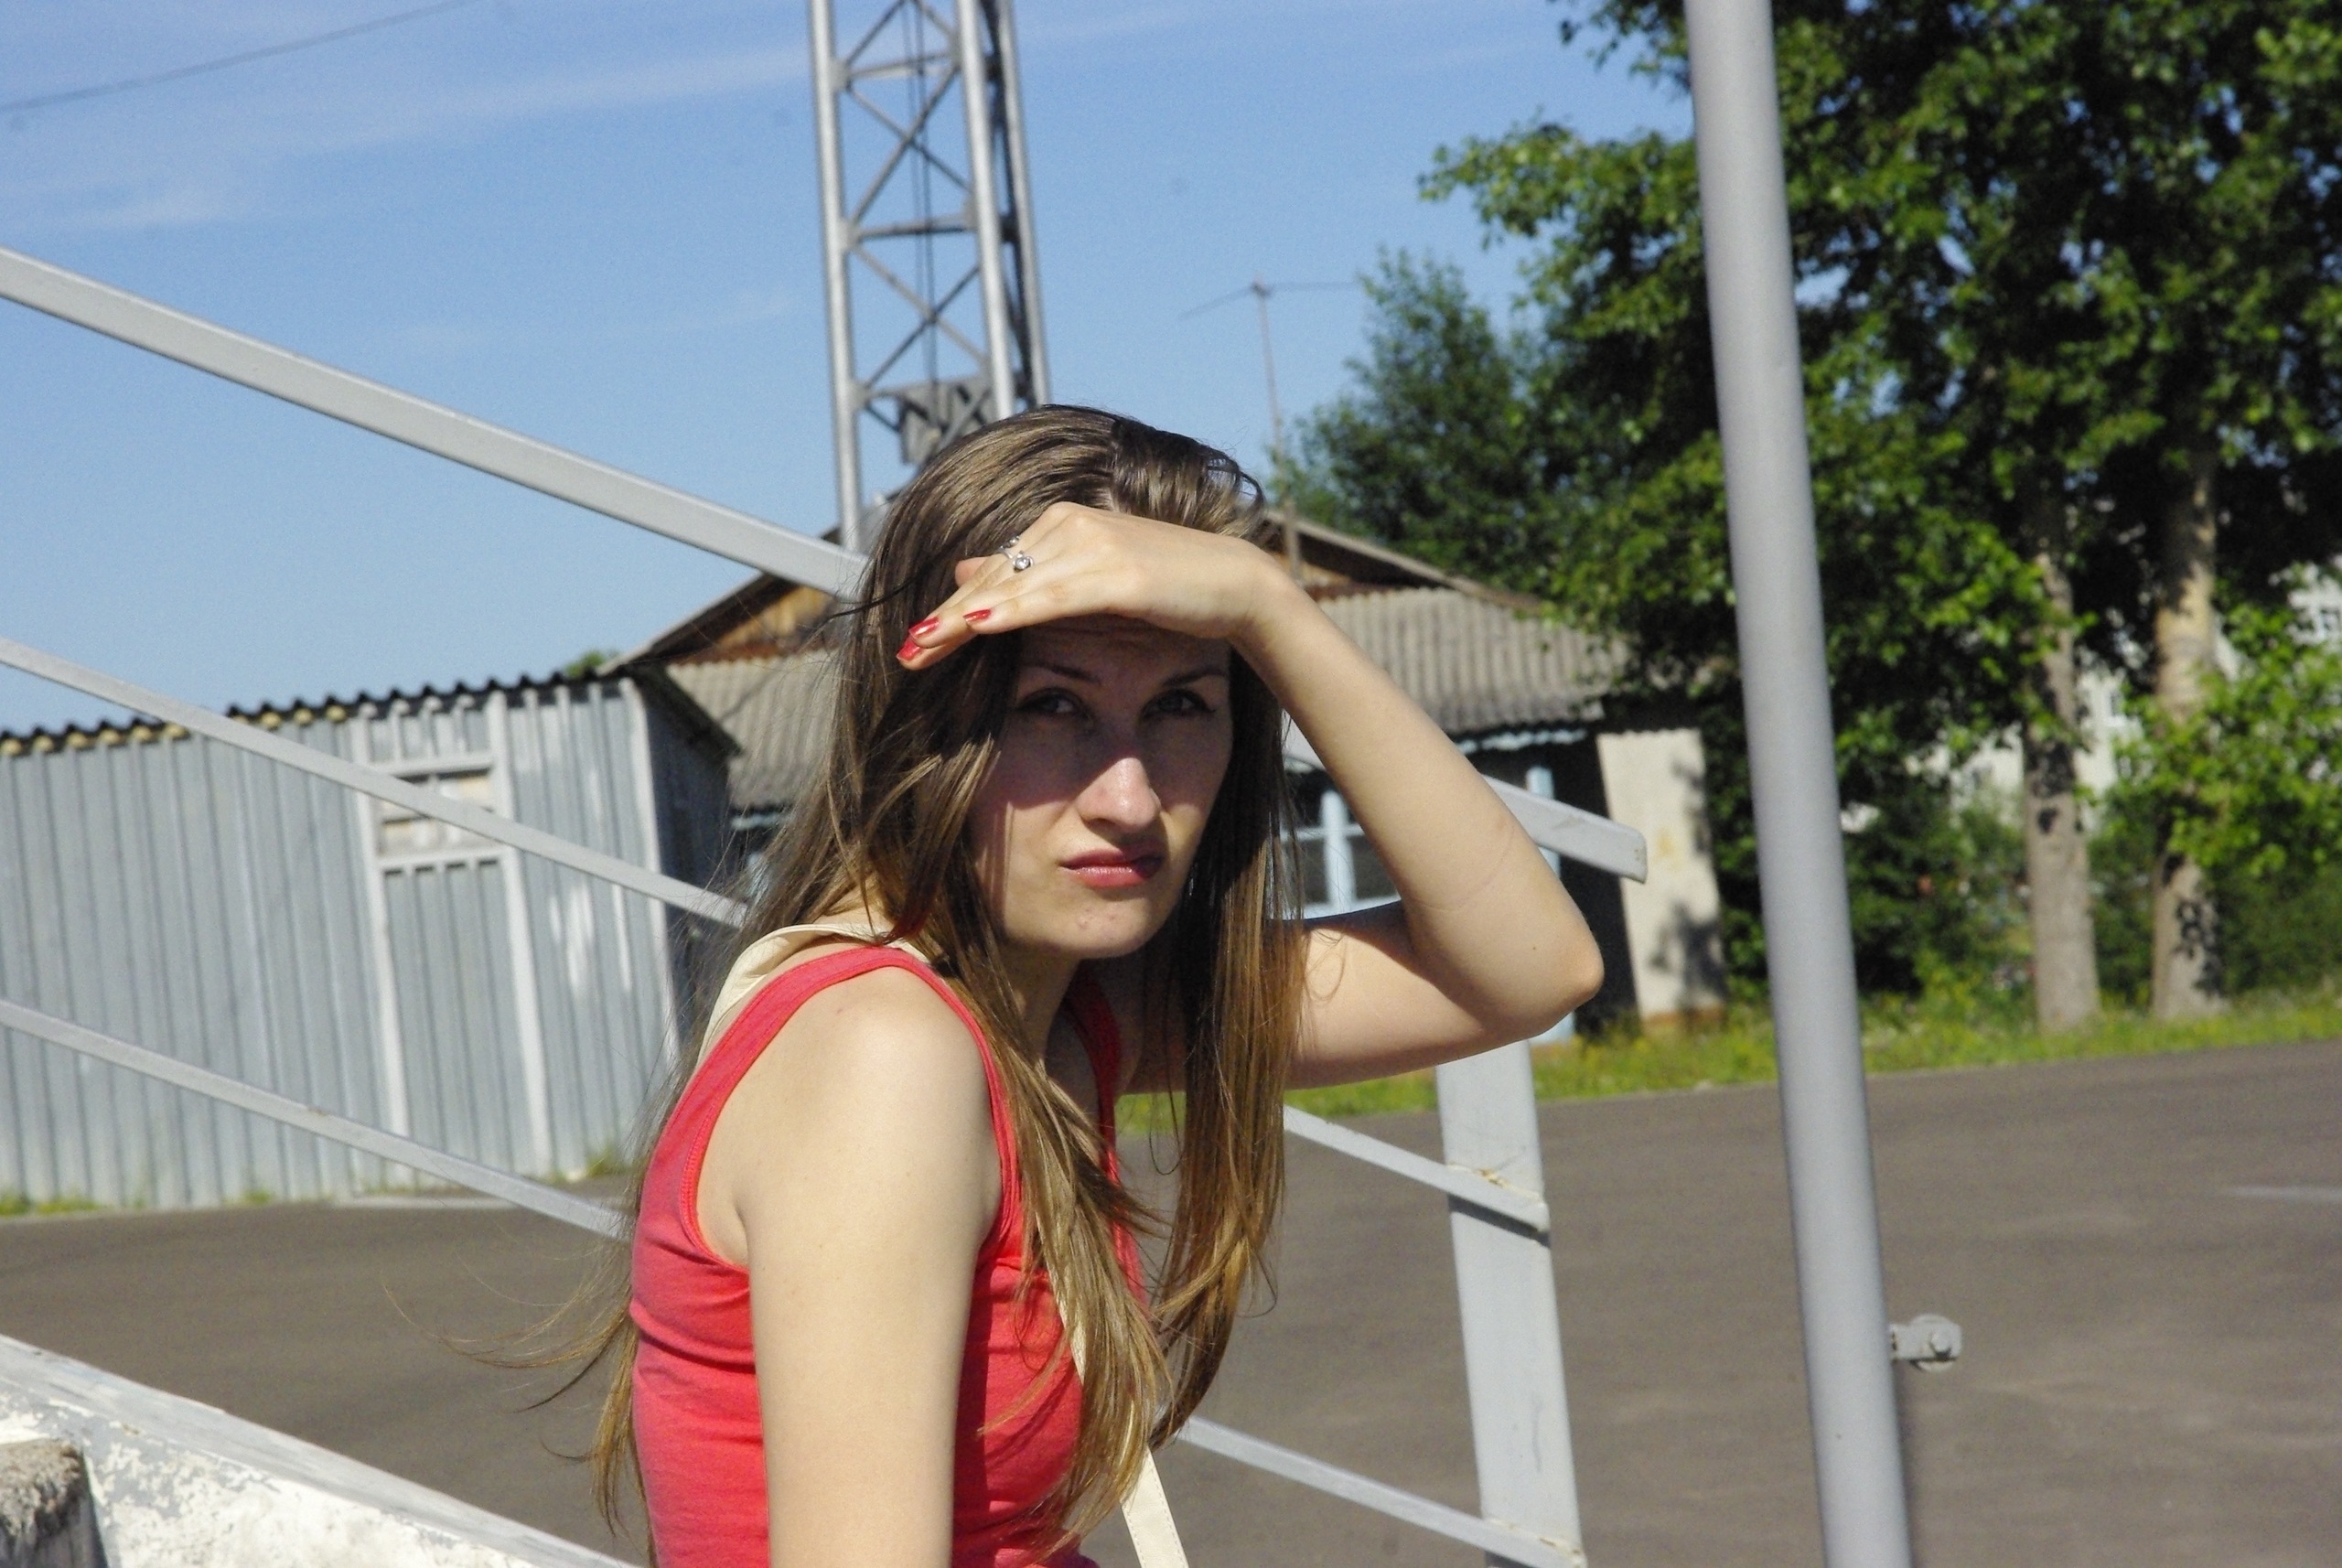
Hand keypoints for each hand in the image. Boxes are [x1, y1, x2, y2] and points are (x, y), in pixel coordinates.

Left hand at [894, 503, 1293, 666]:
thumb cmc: (1168, 589)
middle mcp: (1070, 525)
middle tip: (906, 653)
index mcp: (1060, 524)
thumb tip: (967, 569)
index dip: (951, 609)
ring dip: (964, 619)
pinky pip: (1053, 595)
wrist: (1235, 586)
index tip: (916, 642)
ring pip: (1013, 588)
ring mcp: (1093, 544)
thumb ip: (1033, 574)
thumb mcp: (1091, 578)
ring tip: (926, 646)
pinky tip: (980, 626)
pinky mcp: (1118, 571)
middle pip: (993, 579)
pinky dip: (1013, 611)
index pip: (992, 573)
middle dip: (946, 619)